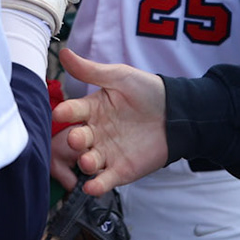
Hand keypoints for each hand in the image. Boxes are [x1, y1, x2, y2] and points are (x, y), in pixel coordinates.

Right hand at [53, 48, 168, 196]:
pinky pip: (104, 180)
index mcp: (91, 109)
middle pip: (76, 139)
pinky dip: (96, 185)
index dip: (65, 113)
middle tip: (76, 138)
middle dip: (74, 140)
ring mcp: (106, 152)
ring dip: (85, 163)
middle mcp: (94, 132)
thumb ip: (91, 70)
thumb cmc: (147, 91)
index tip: (61, 113)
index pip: (72, 112)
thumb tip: (64, 52)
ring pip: (88, 161)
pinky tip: (91, 187)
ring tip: (87, 161)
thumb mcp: (120, 76)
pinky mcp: (121, 170)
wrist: (178, 113)